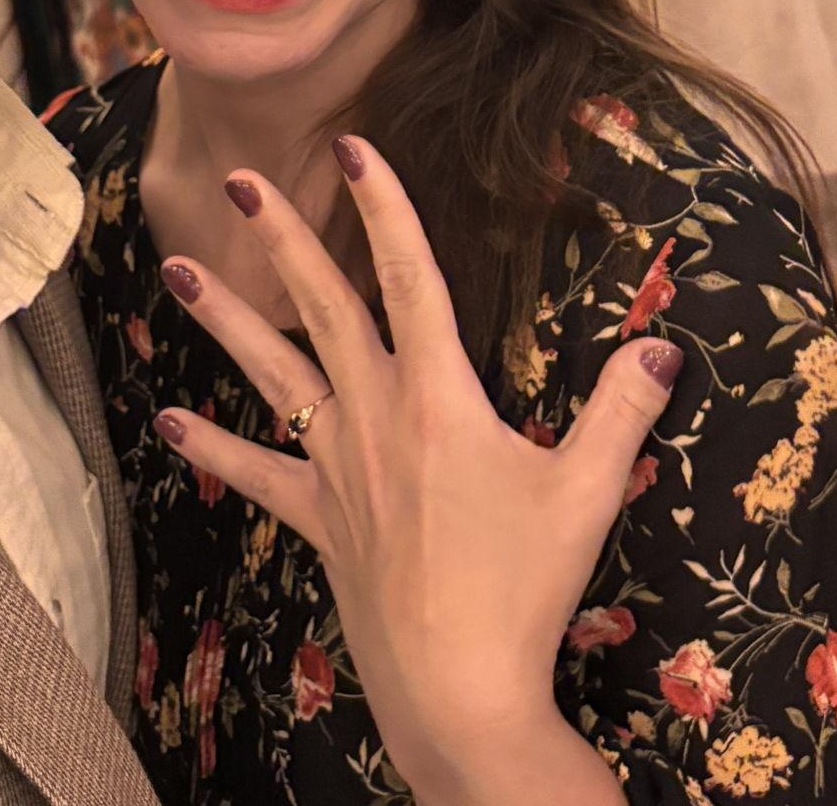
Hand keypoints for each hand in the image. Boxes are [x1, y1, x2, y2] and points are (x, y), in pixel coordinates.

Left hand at [151, 135, 681, 805]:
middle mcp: (374, 415)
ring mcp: (337, 468)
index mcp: (437, 394)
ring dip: (224, 320)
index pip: (408, 275)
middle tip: (239, 179)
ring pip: (272, 375)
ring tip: (174, 270)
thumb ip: (624, 410)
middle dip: (282, 238)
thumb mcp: (588, 491)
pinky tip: (171, 424)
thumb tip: (665, 343)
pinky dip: (216, 449)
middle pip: (322, 307)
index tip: (352, 145)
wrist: (457, 692)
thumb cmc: (523, 588)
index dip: (383, 205)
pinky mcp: (319, 520)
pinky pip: (258, 475)